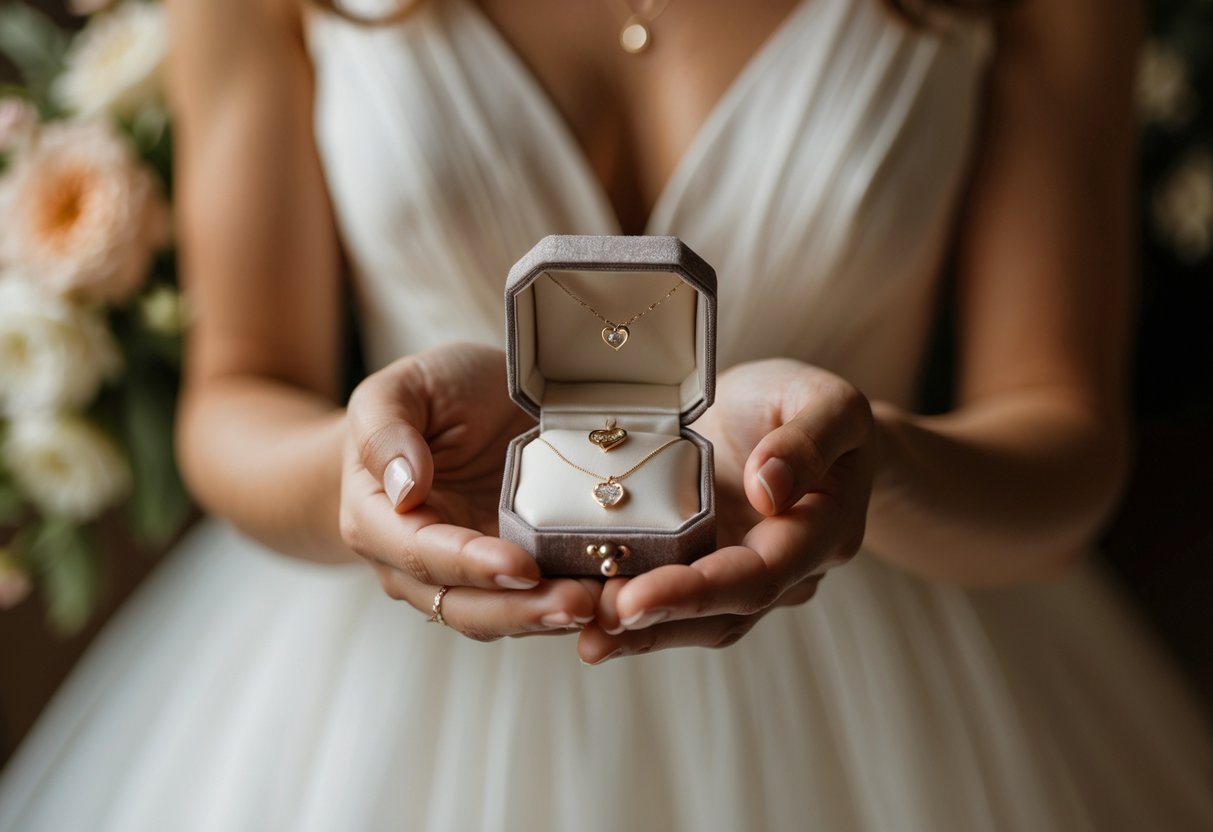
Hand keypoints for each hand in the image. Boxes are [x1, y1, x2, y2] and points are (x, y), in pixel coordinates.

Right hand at [339, 343, 598, 639]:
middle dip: (522, 611)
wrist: (462, 405)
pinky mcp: (519, 572)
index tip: (519, 567)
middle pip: (464, 606)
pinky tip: (615, 598)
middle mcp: (419, 564)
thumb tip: (405, 490)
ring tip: (605, 607)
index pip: (422, 555)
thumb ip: (386, 433)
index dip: (470, 566)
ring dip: (553, 618)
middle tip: (578, 604)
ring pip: (506, 616)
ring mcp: (472, 575)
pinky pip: (542, 599)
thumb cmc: (426, 395)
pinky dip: (578, 606)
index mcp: (380, 520)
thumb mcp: (399, 390)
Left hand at [578, 359, 874, 662]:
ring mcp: (739, 572)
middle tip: (594, 624)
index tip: (637, 599)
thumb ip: (812, 439)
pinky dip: (622, 606)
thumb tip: (770, 488)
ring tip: (579, 629)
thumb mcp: (830, 400)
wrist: (797, 420)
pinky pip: (664, 596)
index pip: (759, 576)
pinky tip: (577, 608)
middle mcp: (784, 570)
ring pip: (690, 620)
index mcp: (821, 532)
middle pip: (720, 615)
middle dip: (655, 624)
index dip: (698, 592)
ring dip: (634, 631)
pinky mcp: (700, 563)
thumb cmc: (811, 404)